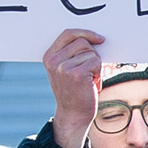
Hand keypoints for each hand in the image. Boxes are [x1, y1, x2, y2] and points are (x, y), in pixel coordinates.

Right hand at [44, 28, 108, 147]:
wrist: (73, 114)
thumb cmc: (74, 92)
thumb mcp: (66, 70)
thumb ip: (72, 53)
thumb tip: (94, 38)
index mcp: (49, 57)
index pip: (68, 33)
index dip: (85, 33)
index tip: (98, 38)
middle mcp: (53, 61)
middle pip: (82, 41)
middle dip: (92, 54)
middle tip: (90, 70)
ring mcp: (63, 67)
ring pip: (91, 52)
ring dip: (96, 64)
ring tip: (89, 78)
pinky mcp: (76, 74)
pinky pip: (96, 62)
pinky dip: (98, 72)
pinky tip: (92, 83)